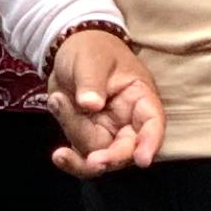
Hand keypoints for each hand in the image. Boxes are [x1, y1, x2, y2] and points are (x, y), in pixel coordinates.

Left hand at [40, 28, 163, 177]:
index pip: (152, 122)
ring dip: (76, 134)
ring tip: (58, 101)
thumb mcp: (91, 59)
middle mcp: (128, 120)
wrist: (68, 51)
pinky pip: (83, 159)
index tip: (142, 160)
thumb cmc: (90, 49)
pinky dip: (70, 160)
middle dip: (110, 158)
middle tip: (92, 160)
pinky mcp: (88, 139)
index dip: (151, 142)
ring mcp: (108, 132)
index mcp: (139, 97)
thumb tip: (91, 105)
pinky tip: (59, 155)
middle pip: (126, 149)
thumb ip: (92, 82)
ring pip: (99, 154)